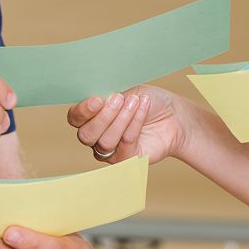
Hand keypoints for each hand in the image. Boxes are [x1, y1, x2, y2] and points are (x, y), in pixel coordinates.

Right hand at [66, 85, 185, 164]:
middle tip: (119, 99)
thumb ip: (108, 95)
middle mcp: (96, 136)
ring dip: (122, 118)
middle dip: (103, 117)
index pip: (75, 118)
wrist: (173, 114)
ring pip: (106, 141)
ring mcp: (110, 150)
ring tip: (136, 101)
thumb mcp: (126, 90)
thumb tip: (97, 97)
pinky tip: (143, 107)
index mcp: (90, 117)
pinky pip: (125, 144)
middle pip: (86, 135)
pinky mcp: (127, 159)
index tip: (98, 99)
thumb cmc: (146, 100)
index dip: (83, 111)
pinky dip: (135, 123)